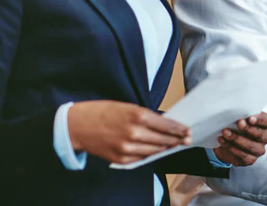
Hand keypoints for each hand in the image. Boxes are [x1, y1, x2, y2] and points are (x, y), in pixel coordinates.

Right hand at [67, 100, 190, 164]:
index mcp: (138, 115)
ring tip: (172, 144)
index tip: (187, 130)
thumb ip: (146, 116)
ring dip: (165, 148)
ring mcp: (127, 148)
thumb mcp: (128, 106)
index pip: (166, 125)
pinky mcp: (120, 159)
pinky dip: (148, 154)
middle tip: (186, 139)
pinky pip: (141, 159)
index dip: (179, 129)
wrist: (78, 125)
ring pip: (154, 151)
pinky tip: (154, 150)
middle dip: (176, 140)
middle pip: (163, 140)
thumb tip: (164, 124)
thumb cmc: (103, 112)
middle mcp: (134, 133)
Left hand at [214, 112, 266, 165]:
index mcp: (264, 125)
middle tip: (238, 123)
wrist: (225, 143)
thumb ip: (241, 115)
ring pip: (251, 146)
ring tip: (225, 132)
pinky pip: (243, 155)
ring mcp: (259, 150)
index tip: (250, 118)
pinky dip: (231, 148)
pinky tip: (223, 141)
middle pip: (260, 135)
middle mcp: (264, 138)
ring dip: (237, 139)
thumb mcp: (238, 119)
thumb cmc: (235, 127)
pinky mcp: (250, 159)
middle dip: (248, 129)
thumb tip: (235, 112)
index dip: (260, 120)